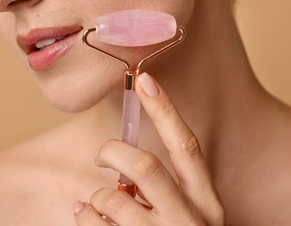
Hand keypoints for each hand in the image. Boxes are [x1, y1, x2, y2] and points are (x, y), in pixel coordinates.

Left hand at [74, 73, 223, 225]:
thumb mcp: (188, 214)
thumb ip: (169, 188)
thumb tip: (127, 160)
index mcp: (206, 203)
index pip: (187, 146)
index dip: (164, 110)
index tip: (144, 79)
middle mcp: (188, 221)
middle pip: (145, 166)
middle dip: (114, 152)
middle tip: (101, 154)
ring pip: (113, 198)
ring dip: (99, 195)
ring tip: (100, 202)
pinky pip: (91, 222)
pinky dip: (83, 213)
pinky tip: (88, 214)